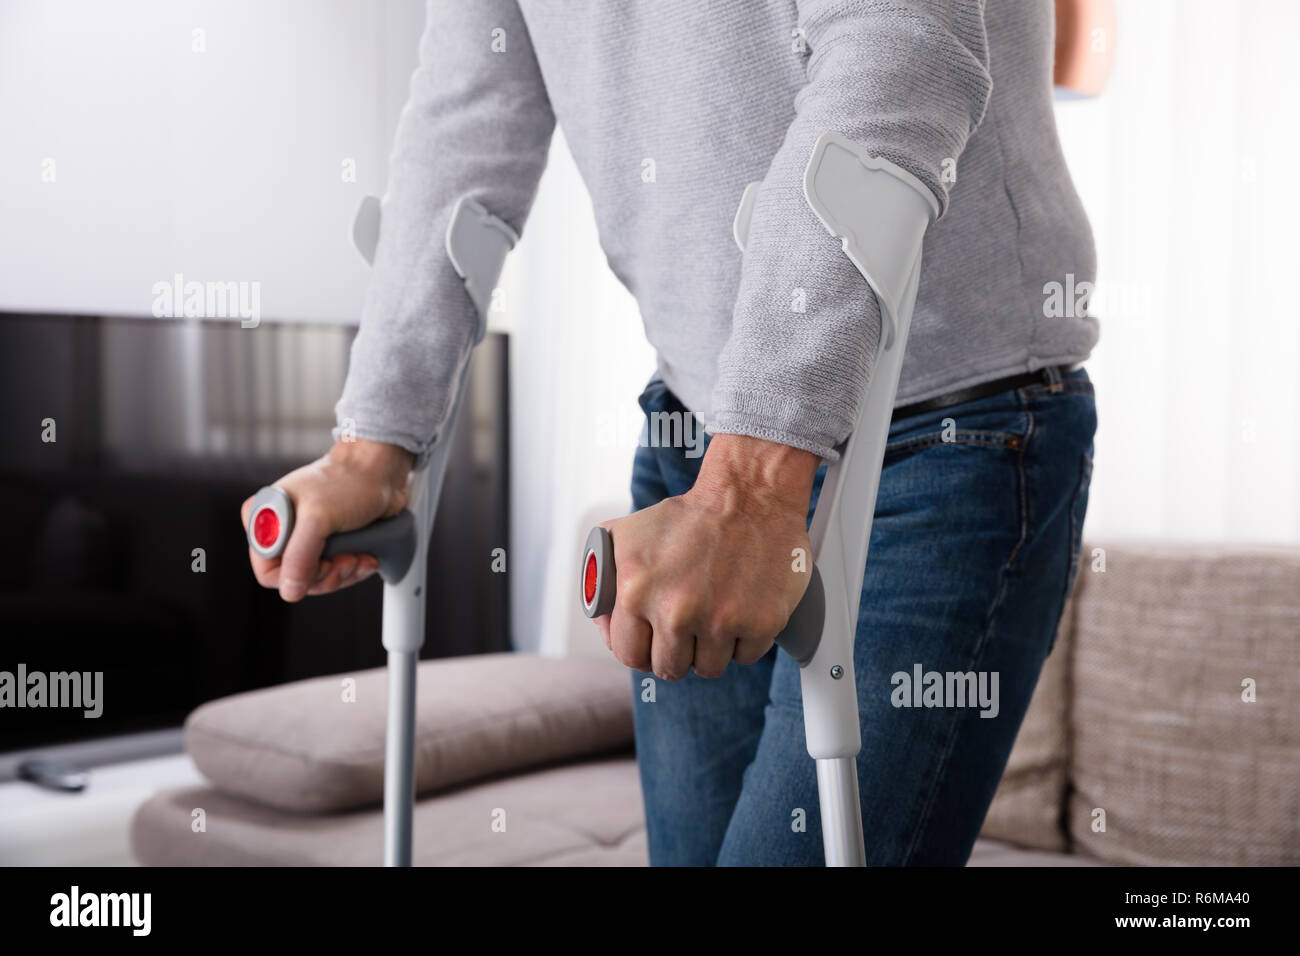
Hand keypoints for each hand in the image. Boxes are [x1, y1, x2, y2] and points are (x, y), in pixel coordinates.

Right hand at [241, 439, 414, 601]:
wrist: (380, 470)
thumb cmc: (348, 481)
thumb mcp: (318, 518)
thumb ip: (299, 556)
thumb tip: (290, 590)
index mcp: (265, 521)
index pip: (268, 571)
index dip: (297, 576)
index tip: (323, 563)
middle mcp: (282, 531)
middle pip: (297, 580)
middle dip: (328, 575)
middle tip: (346, 559)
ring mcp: (306, 539)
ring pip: (319, 579)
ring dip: (345, 573)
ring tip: (359, 555)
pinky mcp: (329, 543)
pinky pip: (337, 572)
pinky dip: (355, 568)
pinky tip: (366, 556)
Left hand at [596, 434, 819, 678]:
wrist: (751, 494)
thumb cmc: (690, 515)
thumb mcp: (626, 534)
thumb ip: (602, 576)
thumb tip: (601, 615)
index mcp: (637, 592)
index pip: (630, 655)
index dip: (640, 650)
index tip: (651, 643)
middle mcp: (677, 611)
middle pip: (670, 668)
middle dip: (675, 652)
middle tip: (686, 630)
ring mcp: (722, 620)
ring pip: (709, 667)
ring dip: (710, 649)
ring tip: (714, 615)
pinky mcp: (761, 622)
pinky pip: (746, 656)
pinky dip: (744, 640)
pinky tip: (741, 611)